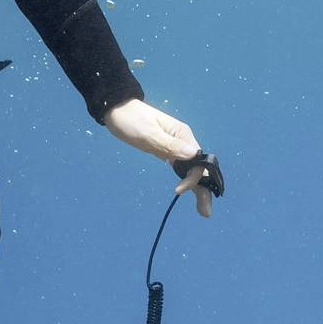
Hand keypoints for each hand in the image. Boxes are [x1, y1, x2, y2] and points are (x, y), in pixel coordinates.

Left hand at [102, 97, 215, 216]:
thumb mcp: (148, 133)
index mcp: (183, 135)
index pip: (196, 162)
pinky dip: (187, 181)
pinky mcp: (167, 151)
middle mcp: (183, 141)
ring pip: (191, 170)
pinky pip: (182, 168)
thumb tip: (193, 155)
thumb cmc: (130, 119)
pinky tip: (188, 191)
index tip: (178, 190)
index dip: (192, 178)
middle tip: (205, 214)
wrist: (117, 109)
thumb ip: (169, 145)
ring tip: (203, 210)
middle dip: (203, 189)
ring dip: (198, 188)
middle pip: (199, 168)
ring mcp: (176, 147)